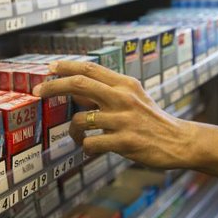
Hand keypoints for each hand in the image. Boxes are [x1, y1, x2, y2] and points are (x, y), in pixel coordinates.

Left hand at [33, 61, 191, 168]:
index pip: (90, 69)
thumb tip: (77, 89)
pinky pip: (91, 144)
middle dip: (54, 86)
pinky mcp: (125, 142)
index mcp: (125, 85)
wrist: (179, 141)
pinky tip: (92, 150)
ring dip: (73, 131)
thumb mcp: (135, 97)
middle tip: (38, 91)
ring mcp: (124, 120)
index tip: (48, 68)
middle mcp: (123, 98)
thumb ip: (109, 92)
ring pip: (80, 120)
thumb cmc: (152, 120)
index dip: (66, 67)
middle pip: (79, 84)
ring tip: (78, 138)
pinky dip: (86, 148)